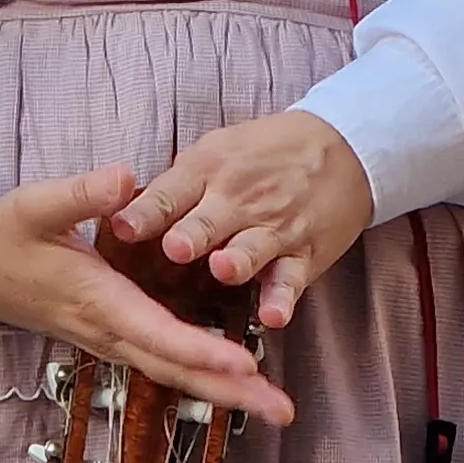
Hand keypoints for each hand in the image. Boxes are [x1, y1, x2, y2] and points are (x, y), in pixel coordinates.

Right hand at [0, 167, 293, 425]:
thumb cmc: (2, 233)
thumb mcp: (34, 203)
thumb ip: (81, 193)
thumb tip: (126, 179)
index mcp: (95, 299)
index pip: (155, 332)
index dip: (200, 350)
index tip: (244, 362)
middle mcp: (107, 329)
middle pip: (175, 369)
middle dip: (229, 391)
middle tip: (282, 411)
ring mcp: (109, 338)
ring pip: (172, 372)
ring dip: (223, 390)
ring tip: (273, 406)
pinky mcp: (112, 334)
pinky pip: (162, 361)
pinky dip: (200, 375)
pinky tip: (234, 381)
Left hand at [110, 111, 372, 330]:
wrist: (342, 147)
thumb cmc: (266, 154)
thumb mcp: (216, 151)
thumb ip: (175, 187)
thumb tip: (120, 210)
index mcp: (209, 170)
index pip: (171, 193)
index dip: (147, 212)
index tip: (123, 226)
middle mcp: (239, 199)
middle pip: (209, 221)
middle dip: (192, 234)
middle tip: (175, 246)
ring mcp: (274, 227)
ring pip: (251, 248)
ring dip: (238, 260)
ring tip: (224, 269)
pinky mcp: (303, 253)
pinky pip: (291, 280)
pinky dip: (283, 298)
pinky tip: (274, 315)